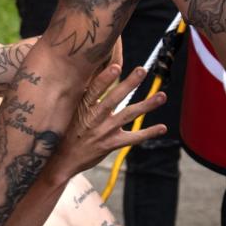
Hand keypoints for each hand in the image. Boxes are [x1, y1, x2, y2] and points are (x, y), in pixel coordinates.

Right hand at [49, 62, 167, 179]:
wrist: (63, 160)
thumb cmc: (68, 131)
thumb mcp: (71, 111)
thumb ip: (85, 95)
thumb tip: (97, 75)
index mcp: (83, 107)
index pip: (95, 89)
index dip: (106, 78)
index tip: (116, 66)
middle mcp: (94, 118)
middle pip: (114, 98)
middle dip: (129, 84)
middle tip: (142, 70)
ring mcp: (104, 131)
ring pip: (128, 114)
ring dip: (146, 105)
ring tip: (162, 96)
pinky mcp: (111, 144)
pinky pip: (133, 138)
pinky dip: (148, 133)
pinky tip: (162, 127)